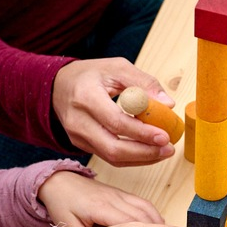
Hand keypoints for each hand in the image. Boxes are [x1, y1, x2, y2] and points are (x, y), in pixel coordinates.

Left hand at [38, 170, 163, 226]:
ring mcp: (121, 194)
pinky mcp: (123, 193)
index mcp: (101, 207)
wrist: (61, 182)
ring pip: (148, 209)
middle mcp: (115, 198)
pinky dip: (154, 218)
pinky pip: (145, 204)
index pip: (130, 224)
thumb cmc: (63, 204)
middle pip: (144, 217)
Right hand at [52, 58, 176, 166]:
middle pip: (112, 148)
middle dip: (144, 152)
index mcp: (86, 96)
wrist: (59, 85)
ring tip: (164, 151)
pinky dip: (132, 158)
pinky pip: (109, 157)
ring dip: (141, 158)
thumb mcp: (117, 67)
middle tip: (168, 148)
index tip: (164, 135)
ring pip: (112, 157)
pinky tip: (149, 152)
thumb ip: (144, 82)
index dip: (141, 132)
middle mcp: (77, 121)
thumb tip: (168, 104)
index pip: (115, 122)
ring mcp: (77, 136)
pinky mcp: (81, 145)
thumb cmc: (90, 75)